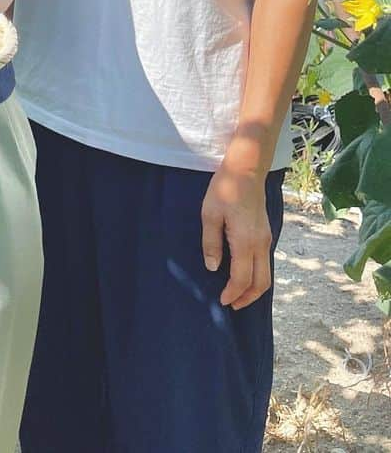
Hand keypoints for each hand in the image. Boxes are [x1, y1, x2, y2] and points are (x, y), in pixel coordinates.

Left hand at [201, 163, 272, 309]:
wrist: (247, 170)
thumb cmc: (225, 189)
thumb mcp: (210, 214)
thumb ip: (211, 243)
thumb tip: (213, 268)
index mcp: (245, 242)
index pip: (242, 278)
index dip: (233, 293)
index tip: (222, 301)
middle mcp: (261, 244)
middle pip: (261, 283)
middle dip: (248, 298)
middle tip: (232, 305)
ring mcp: (267, 239)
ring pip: (267, 275)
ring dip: (255, 289)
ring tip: (238, 295)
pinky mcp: (267, 234)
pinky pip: (266, 263)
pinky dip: (258, 276)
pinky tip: (244, 274)